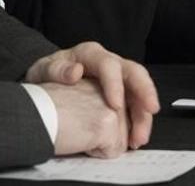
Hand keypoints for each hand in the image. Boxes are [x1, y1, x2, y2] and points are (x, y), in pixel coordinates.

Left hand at [25, 41, 159, 148]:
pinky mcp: (121, 94)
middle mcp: (110, 63)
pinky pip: (135, 106)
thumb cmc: (47, 74)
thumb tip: (74, 72)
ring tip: (140, 138)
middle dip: (145, 92)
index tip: (115, 105)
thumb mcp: (43, 69)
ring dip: (144, 115)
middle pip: (135, 73)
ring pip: (139, 92)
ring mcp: (117, 79)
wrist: (47, 81)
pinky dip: (137, 123)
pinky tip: (134, 139)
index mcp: (91, 54)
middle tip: (151, 110)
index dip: (115, 84)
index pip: (110, 65)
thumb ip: (55, 70)